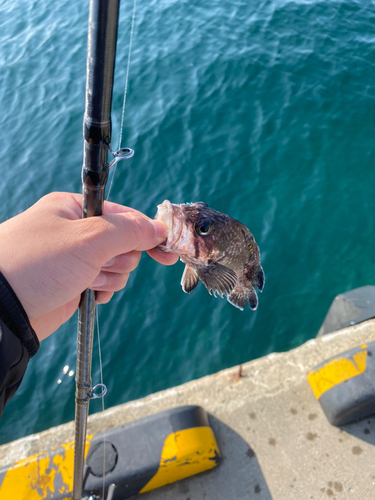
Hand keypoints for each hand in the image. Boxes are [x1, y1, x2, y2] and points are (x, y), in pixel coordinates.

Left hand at [0, 192, 177, 339]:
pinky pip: (106, 284)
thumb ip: (129, 230)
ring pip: (118, 266)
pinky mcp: (74, 283)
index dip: (147, 231)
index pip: (124, 215)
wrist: (2, 310)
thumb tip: (159, 228)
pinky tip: (86, 294)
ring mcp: (75, 258)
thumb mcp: (88, 239)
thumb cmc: (38, 263)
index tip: (167, 249)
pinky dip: (102, 290)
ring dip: (109, 277)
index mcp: (76, 209)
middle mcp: (76, 231)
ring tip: (85, 281)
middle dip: (118, 258)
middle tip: (98, 265)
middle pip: (124, 242)